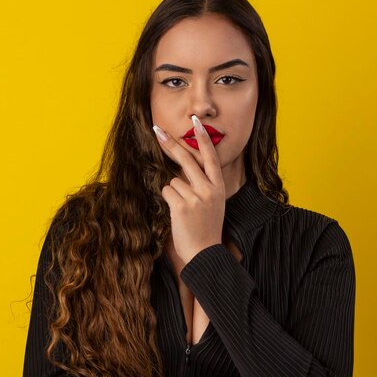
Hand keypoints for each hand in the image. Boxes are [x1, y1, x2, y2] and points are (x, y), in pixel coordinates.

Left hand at [152, 115, 225, 264]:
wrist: (205, 254)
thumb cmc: (206, 228)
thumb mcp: (213, 203)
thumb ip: (203, 185)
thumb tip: (185, 166)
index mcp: (219, 187)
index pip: (210, 157)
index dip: (202, 138)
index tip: (195, 122)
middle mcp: (209, 189)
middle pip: (186, 159)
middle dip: (171, 143)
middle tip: (157, 129)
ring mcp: (196, 196)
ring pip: (173, 180)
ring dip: (174, 193)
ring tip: (184, 211)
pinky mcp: (182, 205)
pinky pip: (167, 191)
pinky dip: (168, 201)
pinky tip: (178, 214)